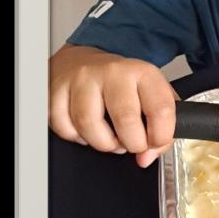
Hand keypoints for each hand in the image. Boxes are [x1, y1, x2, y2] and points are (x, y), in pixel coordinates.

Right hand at [48, 44, 179, 168]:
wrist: (83, 60)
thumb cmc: (121, 82)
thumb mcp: (151, 93)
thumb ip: (161, 127)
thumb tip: (147, 157)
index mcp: (142, 72)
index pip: (161, 109)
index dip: (161, 136)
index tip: (156, 143)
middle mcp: (112, 73)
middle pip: (125, 119)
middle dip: (132, 143)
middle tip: (132, 144)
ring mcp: (82, 80)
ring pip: (90, 125)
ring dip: (103, 143)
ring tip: (110, 139)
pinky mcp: (57, 91)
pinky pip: (64, 127)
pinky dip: (77, 138)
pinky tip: (87, 131)